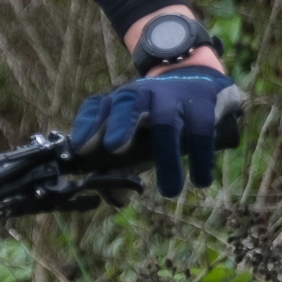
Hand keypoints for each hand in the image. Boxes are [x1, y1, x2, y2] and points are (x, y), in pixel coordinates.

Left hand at [68, 63, 245, 197]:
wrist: (198, 85)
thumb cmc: (155, 122)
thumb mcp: (136, 140)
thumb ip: (121, 167)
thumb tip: (116, 197)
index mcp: (118, 102)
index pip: (97, 107)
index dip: (87, 124)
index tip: (79, 147)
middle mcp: (142, 94)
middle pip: (127, 102)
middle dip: (120, 123)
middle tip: (113, 148)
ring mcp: (172, 97)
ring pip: (165, 123)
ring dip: (166, 158)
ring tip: (169, 192)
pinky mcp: (201, 103)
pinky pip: (200, 131)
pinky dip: (201, 158)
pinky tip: (201, 181)